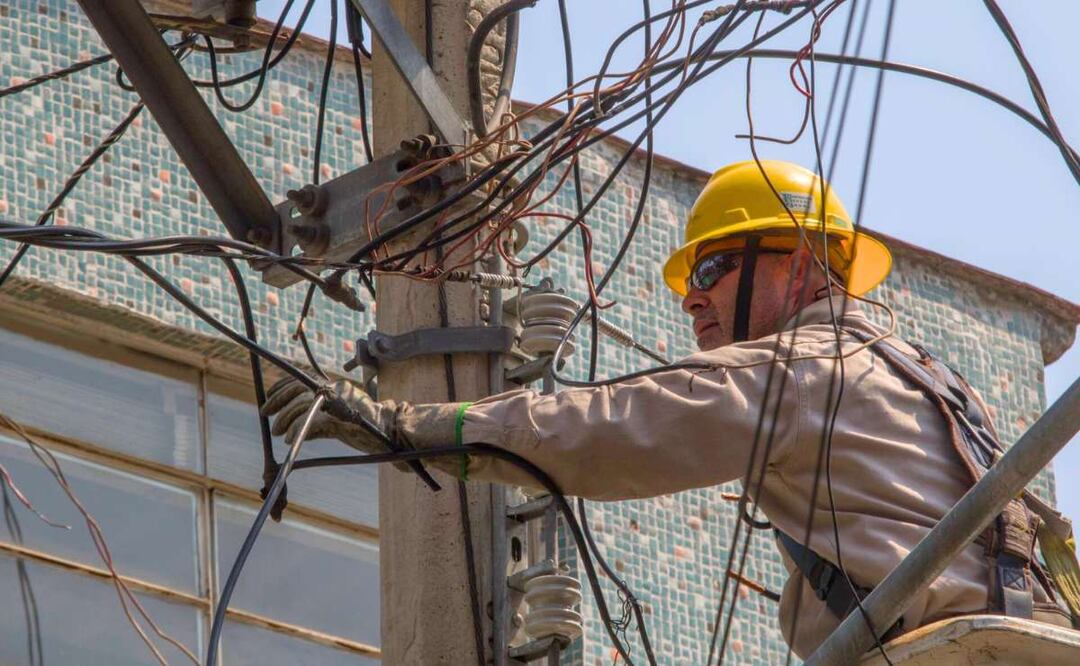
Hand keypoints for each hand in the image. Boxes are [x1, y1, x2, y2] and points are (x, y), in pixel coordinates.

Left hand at [261, 376, 394, 452]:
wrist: (391, 432)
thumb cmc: (368, 428)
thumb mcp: (340, 420)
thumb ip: (320, 419)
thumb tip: (297, 428)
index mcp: (335, 387)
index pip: (302, 380)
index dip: (282, 387)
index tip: (269, 397)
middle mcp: (335, 390)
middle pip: (298, 389)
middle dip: (277, 401)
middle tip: (264, 413)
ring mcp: (338, 402)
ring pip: (302, 405)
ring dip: (285, 419)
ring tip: (278, 432)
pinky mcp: (340, 418)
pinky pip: (311, 422)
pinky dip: (297, 430)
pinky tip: (289, 439)